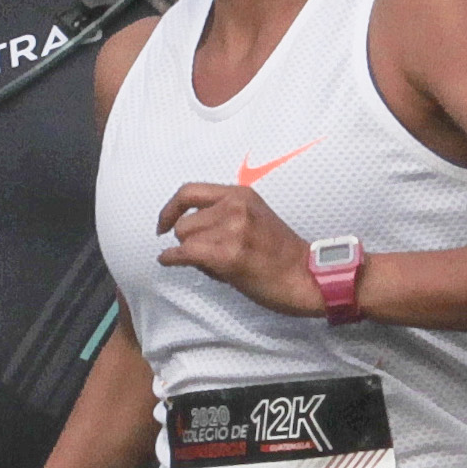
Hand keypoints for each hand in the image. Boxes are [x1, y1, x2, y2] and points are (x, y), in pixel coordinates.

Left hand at [155, 181, 315, 315]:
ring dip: (190, 252)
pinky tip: (169, 262)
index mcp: (240, 195)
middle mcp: (235, 206)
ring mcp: (232, 229)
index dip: (170, 208)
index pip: (190, 191)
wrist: (303, 276)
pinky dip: (171, 259)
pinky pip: (184, 254)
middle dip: (187, 239)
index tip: (163, 223)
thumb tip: (184, 230)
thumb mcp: (252, 219)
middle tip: (204, 254)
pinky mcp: (228, 254)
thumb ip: (221, 216)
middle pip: (184, 221)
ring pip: (184, 239)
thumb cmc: (279, 254)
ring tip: (213, 263)